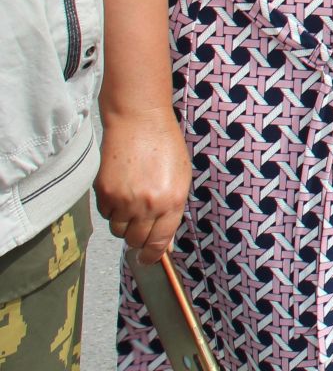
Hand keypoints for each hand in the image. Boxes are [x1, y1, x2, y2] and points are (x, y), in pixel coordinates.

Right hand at [95, 106, 190, 264]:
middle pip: (135, 240)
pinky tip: (120, 189)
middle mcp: (148, 204)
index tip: (147, 259)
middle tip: (139, 226)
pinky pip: (105, 214)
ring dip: (124, 222)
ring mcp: (124, 199)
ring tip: (131, 200)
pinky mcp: (104, 192)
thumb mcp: (180, 177)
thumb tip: (163, 238)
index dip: (152, 255)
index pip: (159, 242)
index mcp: (172, 200)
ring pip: (118, 229)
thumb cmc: (165, 145)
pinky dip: (111, 208)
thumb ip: (172, 208)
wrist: (139, 121)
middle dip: (137, 238)